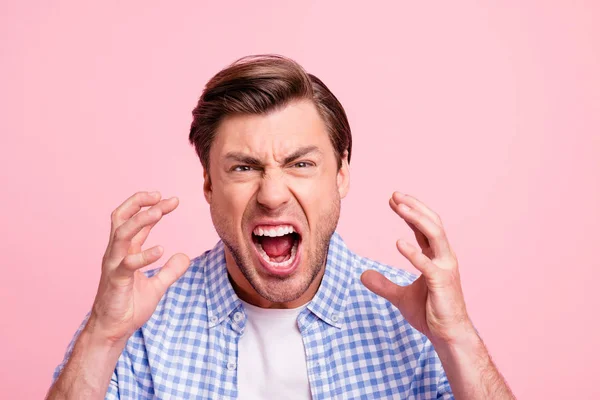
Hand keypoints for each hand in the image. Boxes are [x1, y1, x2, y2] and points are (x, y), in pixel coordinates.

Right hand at [87, 191, 190, 344]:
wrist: (113, 331)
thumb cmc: (129, 307)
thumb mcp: (157, 287)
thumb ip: (170, 271)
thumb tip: (185, 257)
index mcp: (126, 251)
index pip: (136, 221)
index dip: (153, 208)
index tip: (172, 200)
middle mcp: (117, 253)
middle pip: (122, 217)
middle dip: (140, 203)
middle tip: (161, 196)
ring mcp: (114, 265)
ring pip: (122, 233)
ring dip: (140, 220)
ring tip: (159, 211)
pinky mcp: (116, 280)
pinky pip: (128, 263)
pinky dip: (144, 255)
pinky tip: (161, 250)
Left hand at [361, 192, 473, 345]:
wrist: (447, 335)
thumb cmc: (430, 313)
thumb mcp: (400, 296)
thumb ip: (383, 284)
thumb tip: (363, 275)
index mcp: (436, 257)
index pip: (424, 227)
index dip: (410, 211)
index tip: (393, 199)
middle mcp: (443, 257)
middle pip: (432, 223)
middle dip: (414, 207)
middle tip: (394, 195)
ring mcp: (445, 268)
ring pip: (435, 234)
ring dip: (417, 218)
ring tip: (400, 206)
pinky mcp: (441, 282)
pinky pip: (427, 264)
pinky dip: (413, 253)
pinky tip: (398, 243)